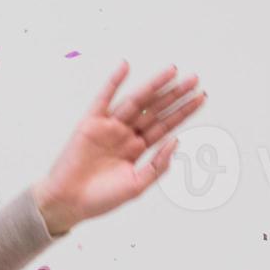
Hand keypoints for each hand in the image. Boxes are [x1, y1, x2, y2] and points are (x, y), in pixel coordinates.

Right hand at [33, 62, 204, 235]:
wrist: (68, 203)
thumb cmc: (101, 198)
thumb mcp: (137, 186)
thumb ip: (157, 165)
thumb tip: (176, 141)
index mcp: (137, 149)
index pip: (165, 125)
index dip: (183, 112)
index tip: (201, 98)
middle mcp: (125, 134)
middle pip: (155, 110)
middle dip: (175, 95)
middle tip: (194, 79)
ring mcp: (108, 127)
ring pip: (136, 101)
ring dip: (154, 85)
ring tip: (173, 71)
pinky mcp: (90, 123)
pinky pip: (104, 99)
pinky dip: (113, 82)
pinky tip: (125, 67)